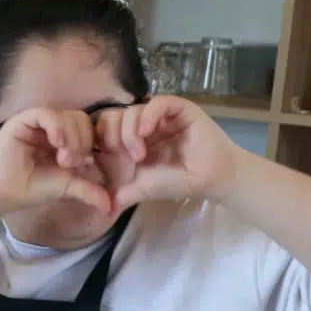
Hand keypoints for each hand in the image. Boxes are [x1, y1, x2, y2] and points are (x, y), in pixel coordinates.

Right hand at [0, 107, 112, 216]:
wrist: (3, 194)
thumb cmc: (31, 189)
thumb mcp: (67, 187)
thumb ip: (89, 191)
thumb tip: (111, 208)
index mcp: (63, 140)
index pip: (87, 129)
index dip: (90, 144)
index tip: (83, 165)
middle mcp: (51, 128)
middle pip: (81, 120)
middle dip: (82, 141)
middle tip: (71, 163)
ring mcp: (37, 123)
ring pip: (67, 116)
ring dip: (71, 137)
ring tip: (62, 159)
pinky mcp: (23, 120)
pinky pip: (46, 113)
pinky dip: (56, 126)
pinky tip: (55, 143)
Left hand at [93, 95, 240, 208]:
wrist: (210, 179)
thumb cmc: (178, 182)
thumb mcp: (143, 189)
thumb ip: (122, 194)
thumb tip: (104, 209)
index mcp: (131, 139)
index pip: (103, 127)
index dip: (100, 139)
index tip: (108, 159)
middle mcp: (143, 124)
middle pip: (113, 116)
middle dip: (112, 136)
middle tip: (127, 158)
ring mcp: (160, 116)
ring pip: (132, 110)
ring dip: (129, 132)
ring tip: (140, 155)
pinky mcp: (179, 109)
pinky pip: (157, 102)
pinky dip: (147, 115)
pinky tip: (146, 132)